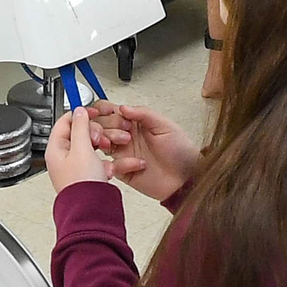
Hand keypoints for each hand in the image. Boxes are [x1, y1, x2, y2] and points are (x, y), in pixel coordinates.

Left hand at [45, 106, 113, 190]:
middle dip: (95, 133)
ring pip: (92, 148)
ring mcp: (76, 167)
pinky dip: (107, 163)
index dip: (79, 114)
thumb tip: (79, 111)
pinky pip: (99, 162)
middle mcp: (63, 157)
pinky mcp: (88, 176)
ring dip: (104, 147)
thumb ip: (81, 126)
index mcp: (56, 149)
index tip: (93, 112)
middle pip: (80, 134)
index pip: (64, 122)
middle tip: (100, 138)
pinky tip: (110, 168)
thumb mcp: (82, 148)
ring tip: (110, 150)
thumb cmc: (82, 184)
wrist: (91, 210)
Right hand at [84, 99, 202, 202]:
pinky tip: (138, 164)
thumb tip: (122, 107)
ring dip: (107, 140)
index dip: (103, 109)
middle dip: (106, 125)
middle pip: (99, 125)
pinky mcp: (122, 171)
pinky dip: (120, 164)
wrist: (187, 179)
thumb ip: (144, 113)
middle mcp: (124, 136)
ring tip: (123, 143)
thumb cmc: (181, 151)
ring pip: (99, 143)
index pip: (109, 110)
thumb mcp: (166, 126)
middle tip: (124, 131)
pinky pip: (110, 165)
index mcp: (134, 122)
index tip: (109, 112)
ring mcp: (122, 153)